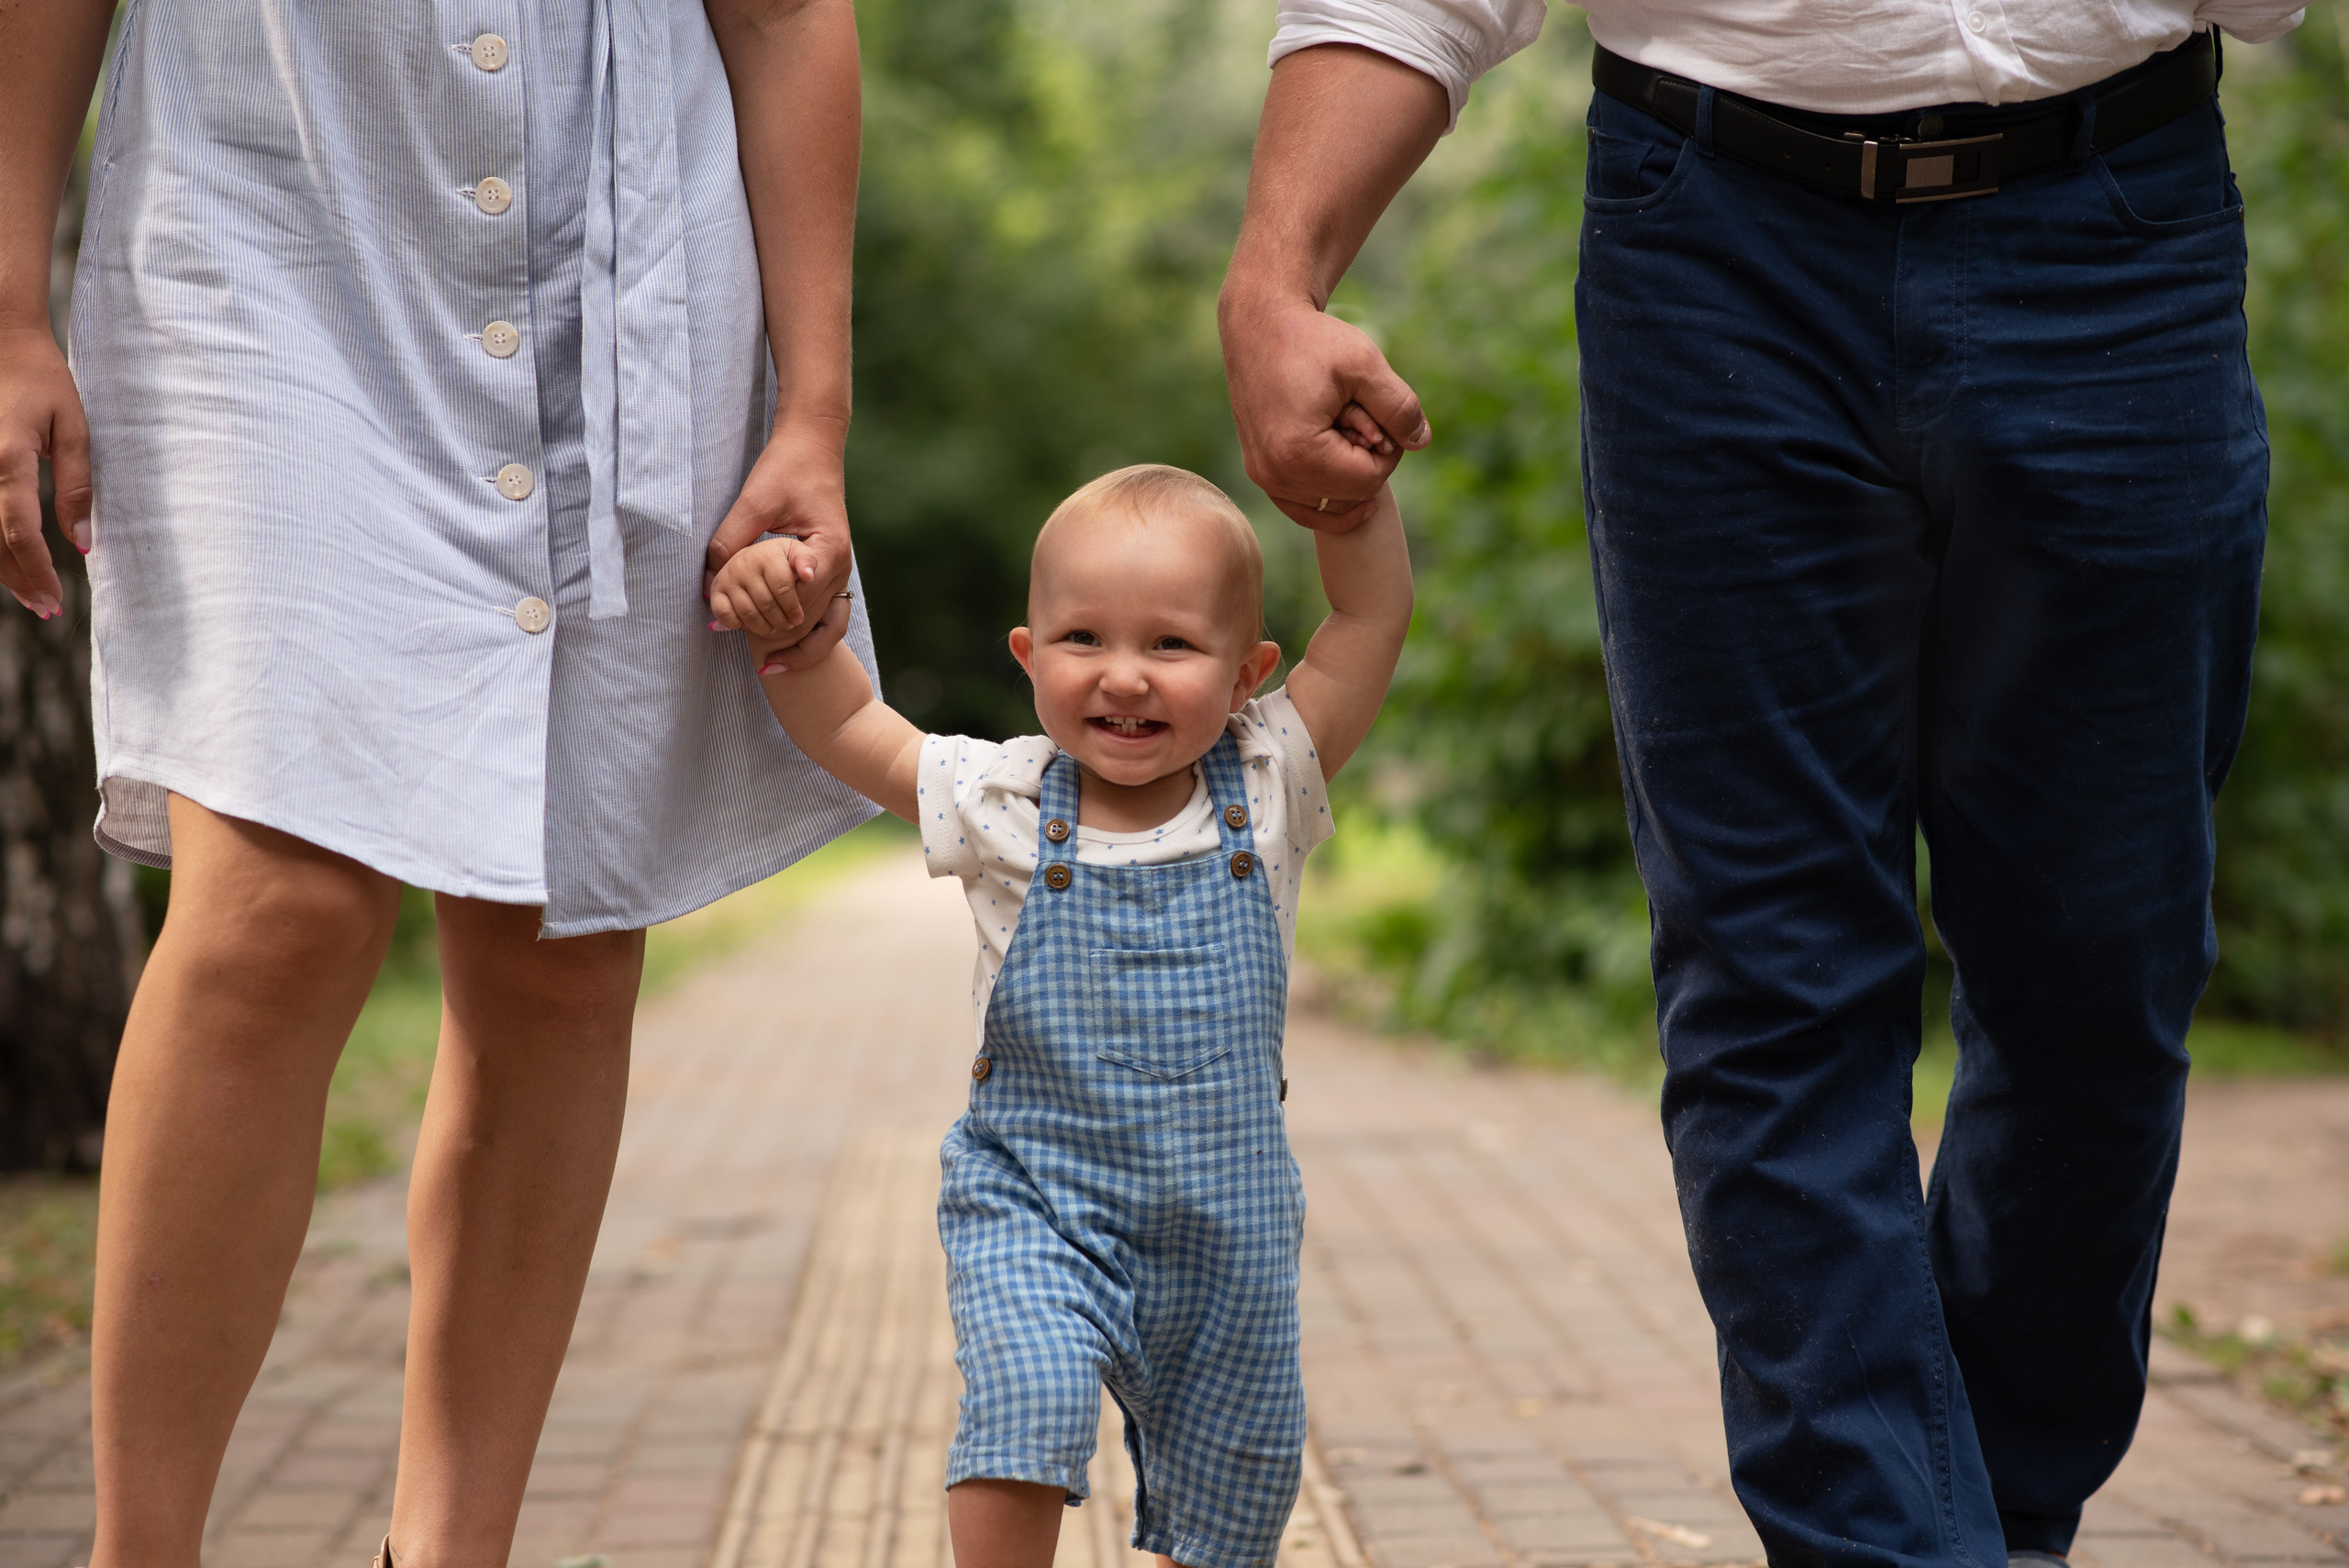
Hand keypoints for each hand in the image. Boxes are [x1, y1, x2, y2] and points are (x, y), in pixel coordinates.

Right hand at [0, 324, 91, 618]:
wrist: (0, 339)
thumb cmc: (42, 380)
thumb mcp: (73, 429)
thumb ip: (77, 487)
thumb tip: (83, 542)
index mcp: (8, 457)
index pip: (19, 530)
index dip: (37, 570)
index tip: (56, 599)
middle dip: (18, 579)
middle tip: (48, 608)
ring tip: (30, 592)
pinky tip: (7, 560)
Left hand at [705, 415, 851, 668]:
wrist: (812, 447)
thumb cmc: (787, 468)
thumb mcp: (754, 502)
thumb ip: (732, 541)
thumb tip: (708, 582)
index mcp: (828, 550)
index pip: (796, 599)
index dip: (763, 616)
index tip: (730, 624)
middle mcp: (840, 568)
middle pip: (808, 621)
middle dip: (772, 634)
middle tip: (733, 640)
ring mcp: (838, 573)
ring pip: (817, 625)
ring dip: (786, 638)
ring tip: (758, 656)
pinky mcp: (827, 572)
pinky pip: (820, 615)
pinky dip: (797, 631)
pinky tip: (772, 642)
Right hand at [710, 534, 818, 639]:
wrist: (755, 558)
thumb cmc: (782, 559)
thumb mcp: (798, 554)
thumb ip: (807, 560)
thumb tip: (808, 576)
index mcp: (767, 553)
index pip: (783, 588)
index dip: (793, 607)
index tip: (799, 618)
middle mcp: (744, 563)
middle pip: (766, 603)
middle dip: (780, 620)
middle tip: (788, 625)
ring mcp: (728, 576)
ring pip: (747, 612)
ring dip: (763, 627)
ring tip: (774, 628)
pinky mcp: (717, 589)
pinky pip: (725, 614)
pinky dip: (738, 624)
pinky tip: (752, 624)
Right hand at [1220, 292, 1428, 532]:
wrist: (1261, 324)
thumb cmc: (1312, 340)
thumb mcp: (1365, 365)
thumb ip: (1400, 407)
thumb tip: (1421, 443)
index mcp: (1298, 453)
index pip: (1369, 481)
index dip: (1389, 451)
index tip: (1380, 414)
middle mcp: (1275, 474)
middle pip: (1349, 495)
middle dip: (1364, 459)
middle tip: (1357, 414)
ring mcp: (1263, 477)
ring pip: (1328, 504)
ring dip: (1345, 470)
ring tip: (1341, 426)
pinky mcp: (1259, 471)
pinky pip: (1301, 507)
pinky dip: (1326, 495)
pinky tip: (1347, 479)